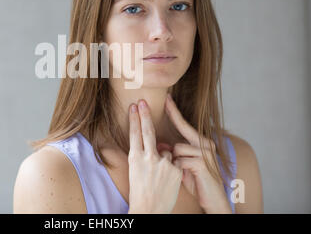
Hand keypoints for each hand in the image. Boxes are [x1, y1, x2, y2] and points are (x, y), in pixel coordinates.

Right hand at [127, 99, 182, 213]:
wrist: (149, 210)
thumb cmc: (140, 191)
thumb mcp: (136, 171)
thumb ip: (144, 155)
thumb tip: (152, 144)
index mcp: (135, 158)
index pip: (134, 134)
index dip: (134, 119)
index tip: (134, 106)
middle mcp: (147, 158)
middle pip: (147, 131)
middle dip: (145, 114)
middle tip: (143, 101)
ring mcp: (162, 163)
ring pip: (167, 151)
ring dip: (165, 160)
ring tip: (159, 177)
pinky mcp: (175, 170)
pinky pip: (175, 162)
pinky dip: (173, 169)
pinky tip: (168, 181)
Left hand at [165, 94, 231, 213]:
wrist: (213, 199)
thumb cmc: (197, 181)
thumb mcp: (184, 165)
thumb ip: (175, 153)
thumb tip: (162, 144)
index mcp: (201, 143)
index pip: (184, 124)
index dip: (174, 111)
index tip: (167, 98)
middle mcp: (205, 144)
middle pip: (183, 127)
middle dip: (172, 113)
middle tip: (165, 97)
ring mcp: (205, 153)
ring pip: (177, 148)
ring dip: (174, 161)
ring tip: (183, 172)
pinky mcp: (202, 163)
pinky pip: (179, 160)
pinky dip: (178, 169)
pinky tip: (186, 176)